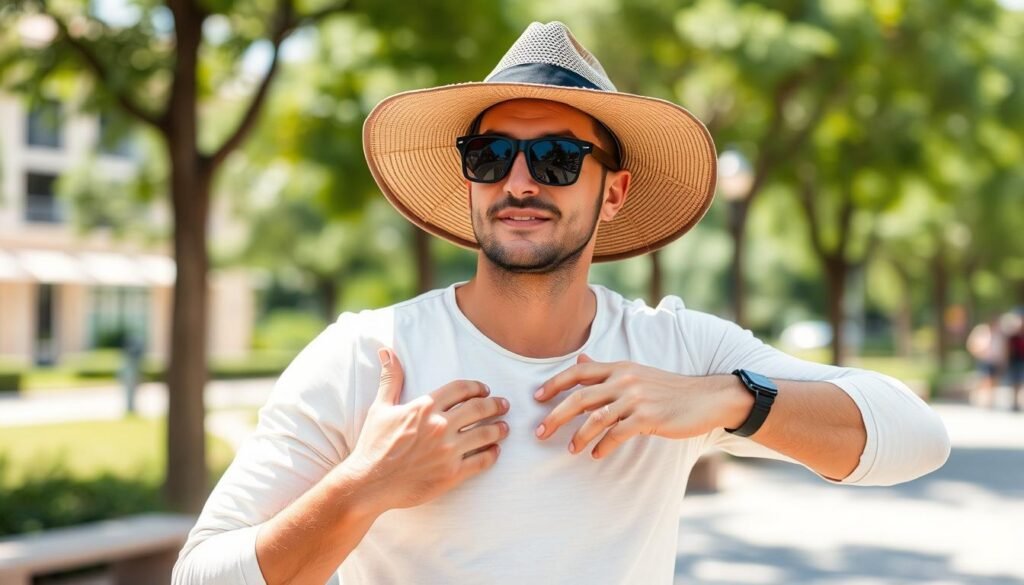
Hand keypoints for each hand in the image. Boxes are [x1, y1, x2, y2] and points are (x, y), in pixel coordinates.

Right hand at [344, 347, 510, 511]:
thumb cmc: (373, 445)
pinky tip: (495, 451)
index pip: (460, 389)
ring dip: (499, 429)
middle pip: (478, 409)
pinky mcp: (451, 474)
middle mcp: (439, 426)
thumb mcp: (380, 408)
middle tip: (504, 405)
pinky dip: (492, 455)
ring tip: (504, 428)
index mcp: (424, 407)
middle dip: (495, 405)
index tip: (484, 390)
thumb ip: (390, 379)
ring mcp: (447, 451)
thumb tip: (386, 351)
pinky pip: (481, 461)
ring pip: (485, 434)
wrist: (369, 483)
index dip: (476, 387)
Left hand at [533, 354, 749, 458]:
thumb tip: (580, 360)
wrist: (707, 398)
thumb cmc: (669, 388)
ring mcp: (636, 399)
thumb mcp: (636, 373)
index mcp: (620, 367)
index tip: (537, 398)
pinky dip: (603, 446)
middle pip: (580, 397)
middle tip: (539, 432)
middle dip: (555, 416)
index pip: (578, 372)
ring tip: (570, 450)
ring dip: (579, 436)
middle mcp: (625, 380)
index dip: (554, 384)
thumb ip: (607, 369)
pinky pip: (617, 434)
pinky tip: (596, 454)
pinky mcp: (649, 418)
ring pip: (596, 419)